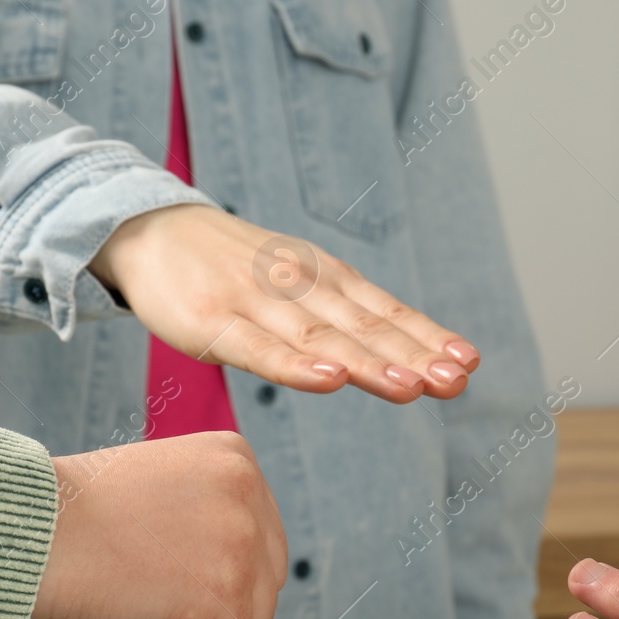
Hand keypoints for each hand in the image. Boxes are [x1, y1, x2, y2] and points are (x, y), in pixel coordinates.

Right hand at [33, 431, 286, 618]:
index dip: (213, 559)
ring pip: (255, 614)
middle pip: (267, 574)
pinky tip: (151, 618)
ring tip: (152, 593)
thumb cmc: (82, 514)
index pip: (262, 533)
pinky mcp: (224, 591)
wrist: (32, 529)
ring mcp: (240, 541)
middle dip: (219, 593)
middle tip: (155, 577)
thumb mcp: (168, 483)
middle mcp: (248, 491)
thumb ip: (216, 508)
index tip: (159, 548)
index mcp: (236, 457)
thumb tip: (253, 561)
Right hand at [91, 204, 477, 403]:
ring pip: (322, 340)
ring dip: (369, 364)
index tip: (467, 362)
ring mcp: (257, 303)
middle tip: (455, 381)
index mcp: (325, 279)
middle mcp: (300, 287)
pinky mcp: (214, 323)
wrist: (151, 231)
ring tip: (412, 387)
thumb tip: (412, 357)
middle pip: (365, 328)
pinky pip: (261, 349)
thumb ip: (345, 319)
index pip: (385, 311)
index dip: (427, 337)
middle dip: (414, 355)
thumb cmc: (235, 269)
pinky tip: (330, 380)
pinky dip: (297, 366)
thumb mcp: (298, 283)